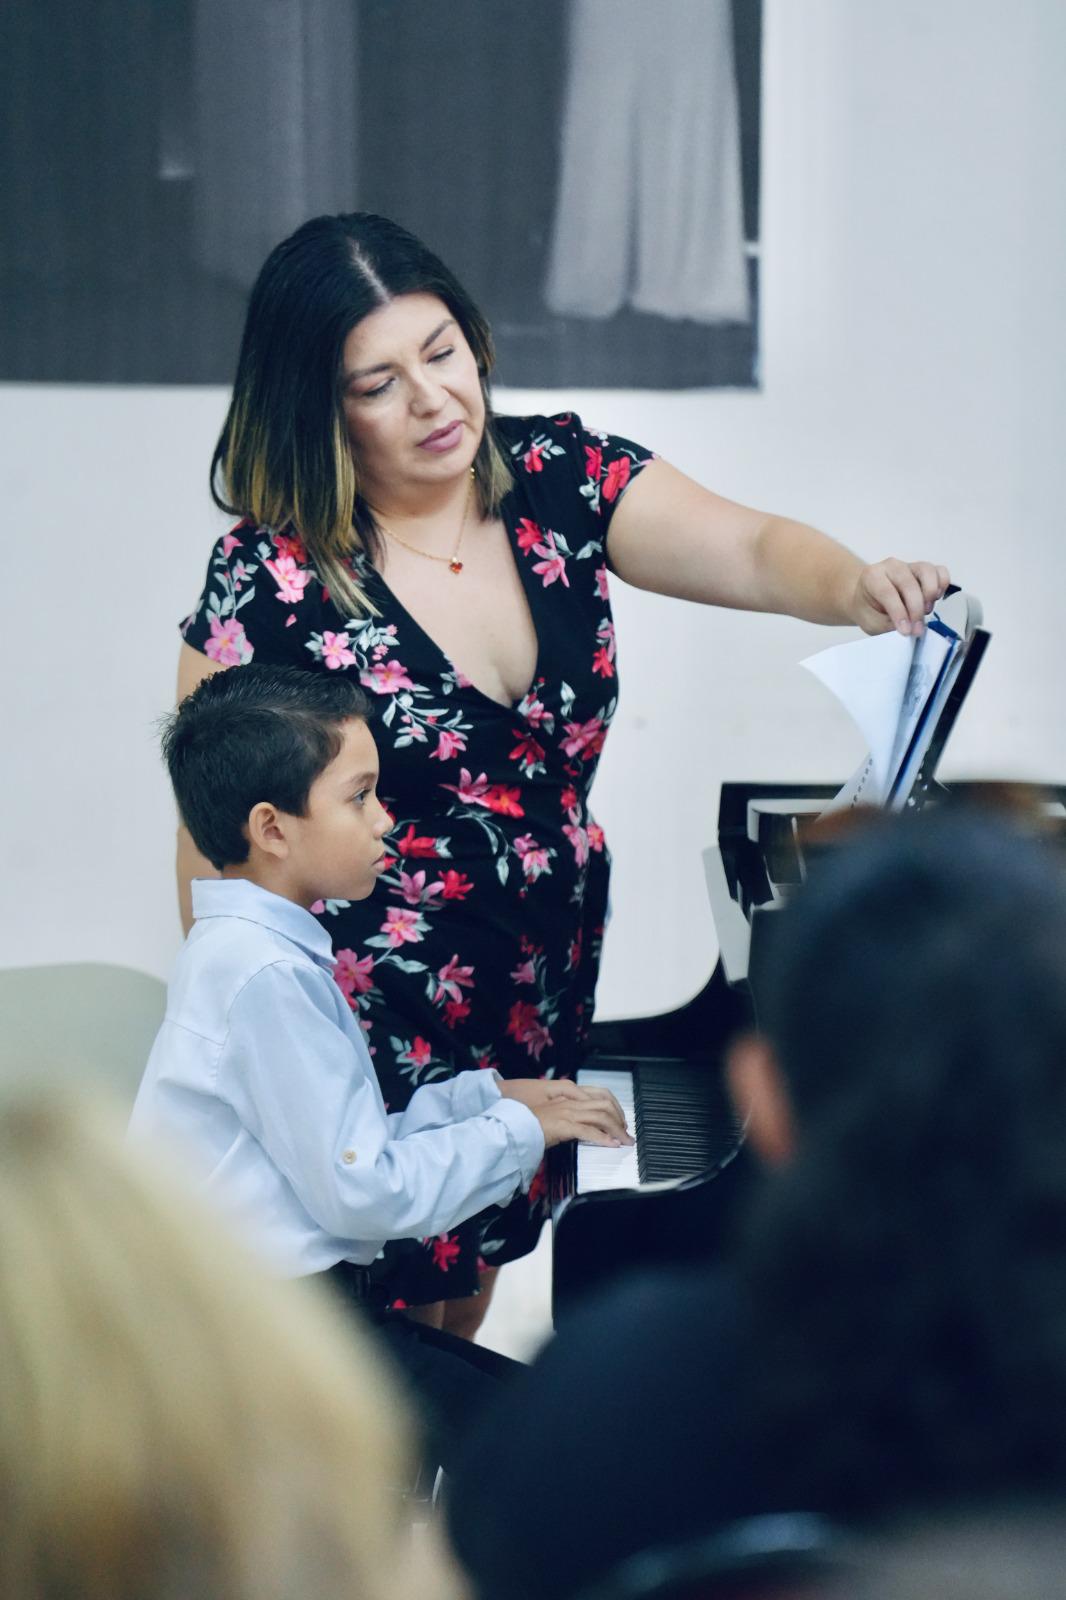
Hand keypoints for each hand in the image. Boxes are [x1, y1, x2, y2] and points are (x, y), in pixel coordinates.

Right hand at [500, 1077, 633, 1150]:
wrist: (514, 1126)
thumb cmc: (530, 1123)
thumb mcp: (553, 1116)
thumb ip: (569, 1117)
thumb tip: (584, 1128)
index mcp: (569, 1097)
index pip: (600, 1095)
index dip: (615, 1107)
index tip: (620, 1121)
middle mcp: (571, 1102)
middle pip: (605, 1104)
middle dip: (620, 1118)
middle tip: (625, 1132)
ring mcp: (568, 1112)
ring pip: (601, 1116)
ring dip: (616, 1130)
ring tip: (624, 1141)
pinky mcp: (563, 1125)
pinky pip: (589, 1131)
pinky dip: (603, 1138)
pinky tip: (611, 1145)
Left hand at [849, 559, 950, 636]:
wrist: (868, 599)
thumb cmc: (869, 609)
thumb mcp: (871, 622)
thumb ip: (889, 624)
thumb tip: (911, 627)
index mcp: (872, 576)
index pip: (887, 592)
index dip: (899, 613)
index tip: (906, 630)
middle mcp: (891, 566)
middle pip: (909, 583)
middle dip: (915, 609)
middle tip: (916, 628)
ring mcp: (909, 565)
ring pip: (927, 571)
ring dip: (930, 594)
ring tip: (926, 611)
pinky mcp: (924, 570)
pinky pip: (940, 571)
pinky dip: (942, 585)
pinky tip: (935, 599)